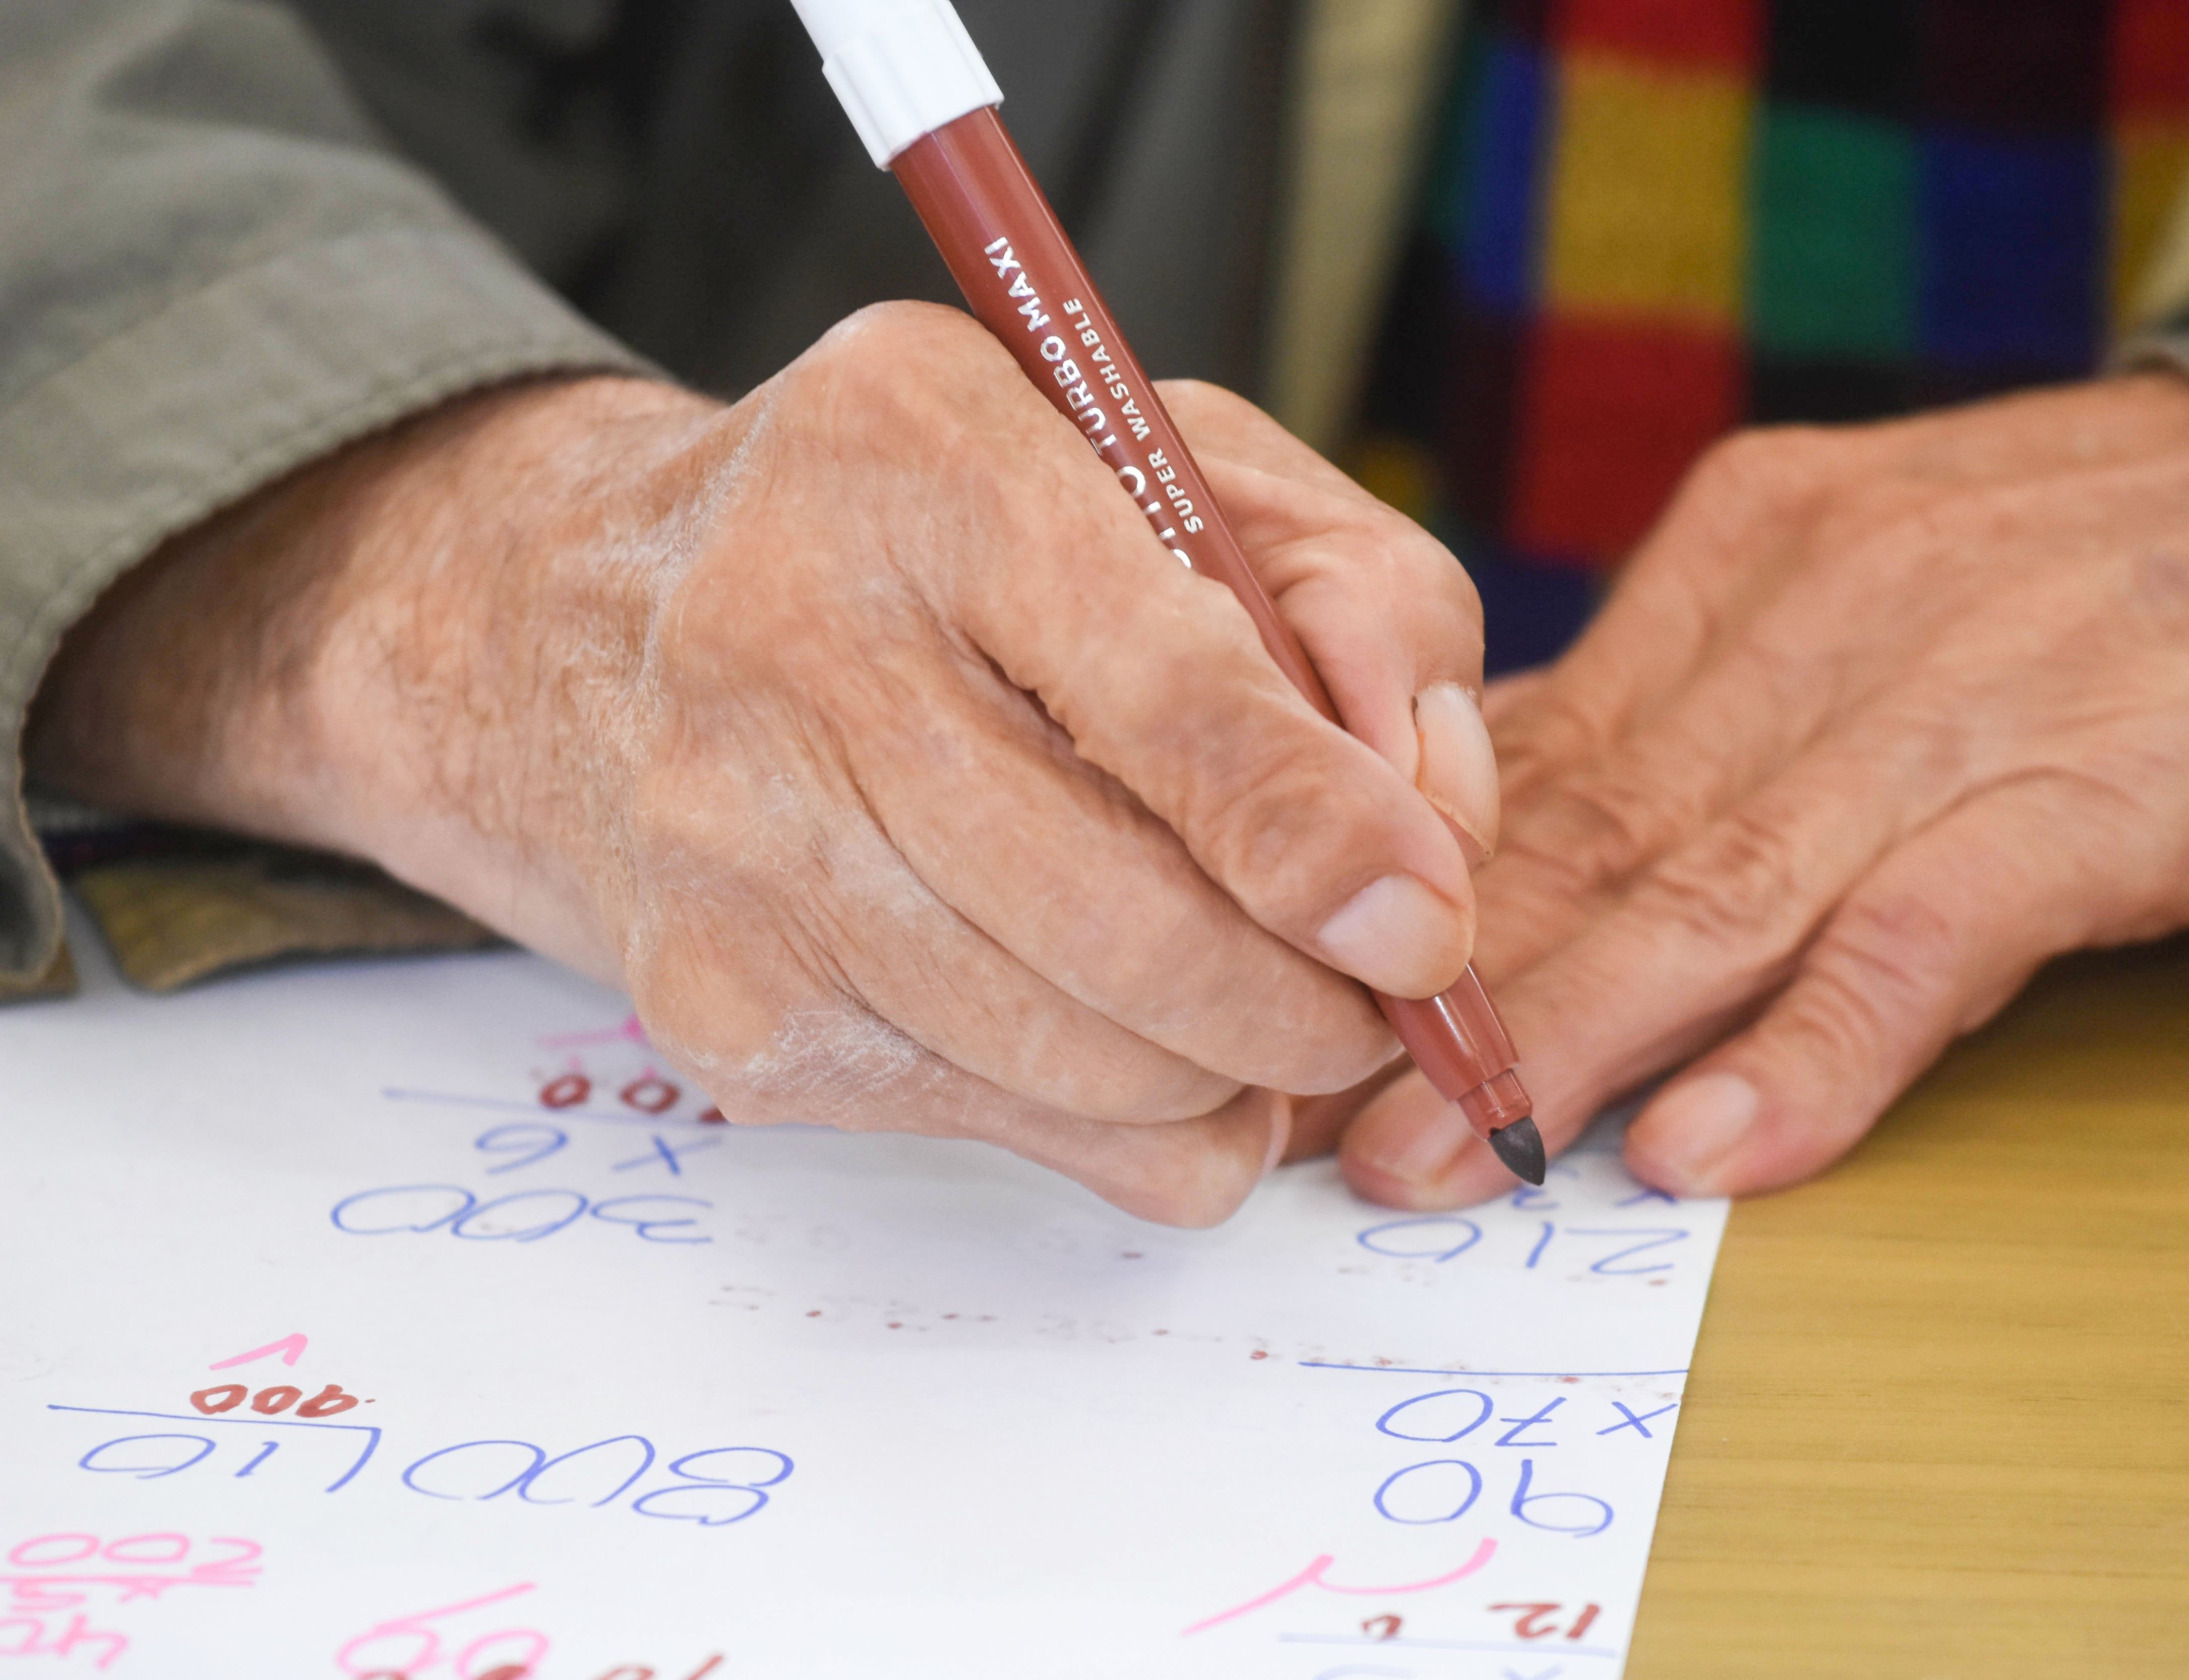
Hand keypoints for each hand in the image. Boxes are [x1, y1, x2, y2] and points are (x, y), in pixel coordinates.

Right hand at [30, 303, 1496, 1225]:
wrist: (603, 631)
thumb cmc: (948, 540)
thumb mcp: (1178, 475)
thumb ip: (1358, 601)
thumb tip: (1433, 835)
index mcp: (925, 462)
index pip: (1165, 695)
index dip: (1322, 835)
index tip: (1427, 924)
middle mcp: (788, 649)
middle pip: (1128, 930)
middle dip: (1311, 1002)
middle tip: (1376, 988)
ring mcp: (734, 855)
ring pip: (1090, 1070)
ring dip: (1230, 1067)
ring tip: (1248, 986)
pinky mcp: (722, 1015)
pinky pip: (1020, 1138)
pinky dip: (1129, 1116)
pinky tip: (1119, 1020)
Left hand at [1319, 372, 2188, 1206]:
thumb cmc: (2058, 575)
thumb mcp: (1840, 575)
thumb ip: (1676, 690)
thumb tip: (1491, 801)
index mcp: (1744, 558)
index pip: (1535, 749)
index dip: (1403, 890)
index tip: (1301, 994)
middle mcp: (1816, 626)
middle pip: (1591, 833)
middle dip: (1444, 989)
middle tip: (1323, 1121)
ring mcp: (1943, 716)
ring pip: (1710, 894)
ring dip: (1566, 1041)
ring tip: (1445, 1160)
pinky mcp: (2076, 804)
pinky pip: (1916, 944)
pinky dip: (1809, 1053)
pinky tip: (1705, 1145)